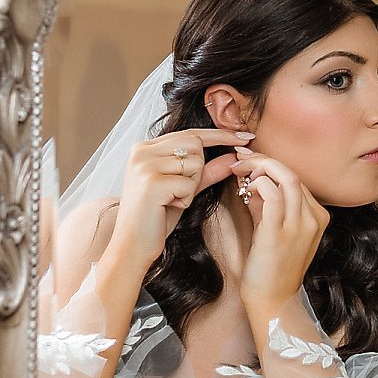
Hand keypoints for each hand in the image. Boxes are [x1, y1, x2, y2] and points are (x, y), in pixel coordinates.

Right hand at [105, 128, 250, 274]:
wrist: (132, 245)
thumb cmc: (156, 217)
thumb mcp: (185, 188)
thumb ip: (208, 171)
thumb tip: (234, 156)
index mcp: (145, 147)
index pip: (191, 132)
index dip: (220, 134)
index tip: (245, 136)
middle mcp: (142, 150)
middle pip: (195, 144)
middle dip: (198, 170)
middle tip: (179, 191)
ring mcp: (144, 165)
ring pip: (194, 164)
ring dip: (190, 187)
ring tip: (170, 200)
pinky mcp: (151, 182)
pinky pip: (189, 184)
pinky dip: (185, 199)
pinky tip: (166, 207)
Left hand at [231, 152, 328, 320]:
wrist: (271, 301)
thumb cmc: (270, 267)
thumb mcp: (273, 229)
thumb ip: (266, 203)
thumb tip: (251, 179)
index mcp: (317, 216)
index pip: (295, 178)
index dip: (270, 164)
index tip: (249, 159)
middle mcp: (313, 218)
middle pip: (291, 173)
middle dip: (262, 160)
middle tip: (240, 158)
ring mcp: (300, 225)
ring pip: (285, 177)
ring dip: (259, 166)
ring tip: (239, 169)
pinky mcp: (280, 232)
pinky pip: (272, 193)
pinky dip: (257, 183)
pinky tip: (245, 187)